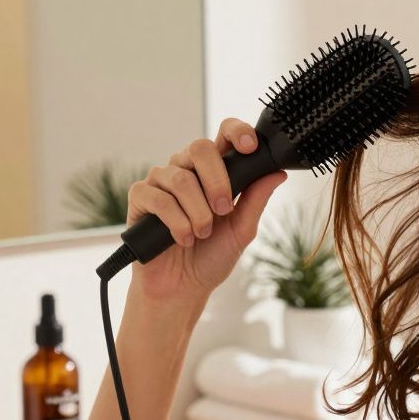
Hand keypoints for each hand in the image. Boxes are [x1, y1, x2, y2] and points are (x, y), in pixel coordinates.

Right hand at [126, 117, 287, 302]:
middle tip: (223, 210)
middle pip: (200, 148)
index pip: (223, 135)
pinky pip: (159, 198)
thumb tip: (277, 173)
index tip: (250, 147)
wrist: (181, 288)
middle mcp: (186, 170)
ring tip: (201, 234)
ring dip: (198, 212)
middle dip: (217, 181)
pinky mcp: (141, 197)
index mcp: (213, 172)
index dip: (236, 131)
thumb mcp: (241, 231)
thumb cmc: (210, 257)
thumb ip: (256, 200)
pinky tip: (182, 238)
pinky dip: (176, 222)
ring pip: (181, 178)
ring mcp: (161, 181)